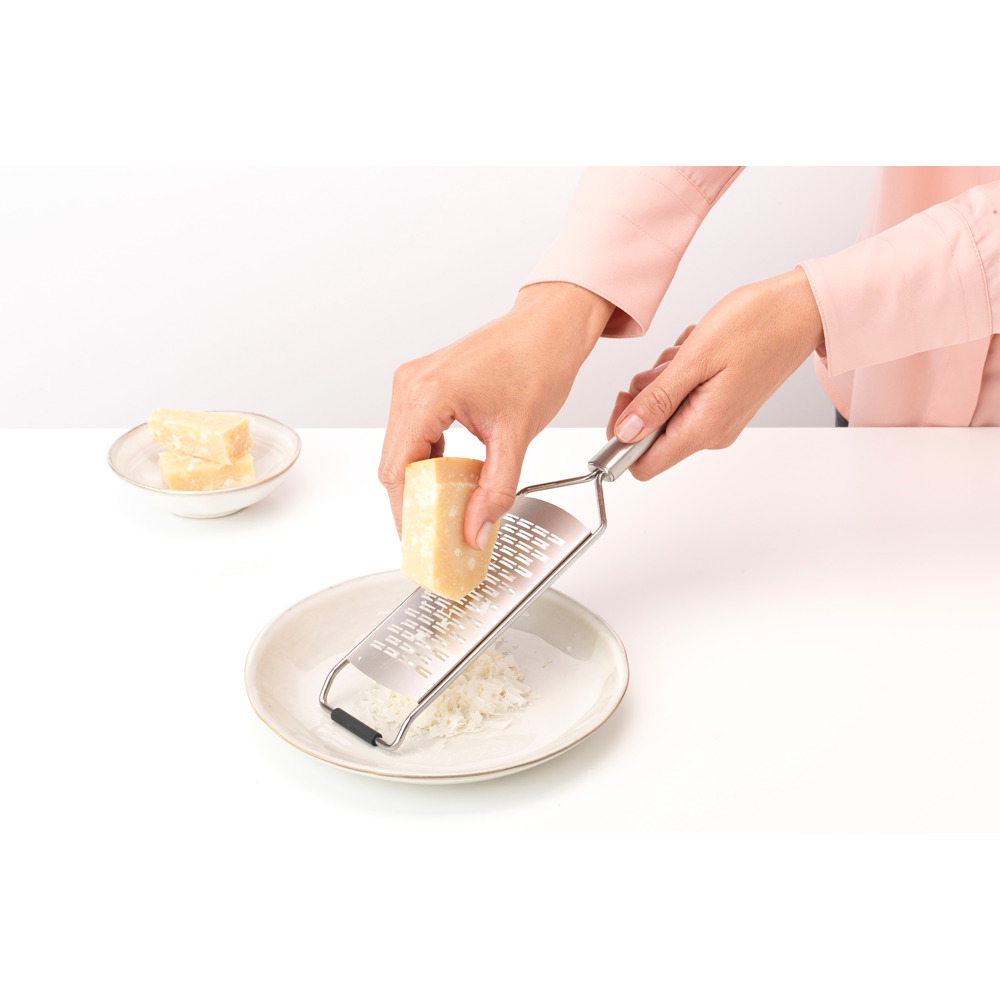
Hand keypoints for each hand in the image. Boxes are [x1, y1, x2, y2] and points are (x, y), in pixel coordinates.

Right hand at [380, 282, 614, 547]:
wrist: (550, 326)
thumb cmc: (537, 361)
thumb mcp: (517, 437)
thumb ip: (495, 491)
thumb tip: (475, 529)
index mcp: (426, 395)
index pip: (399, 469)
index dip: (406, 511)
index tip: (419, 538)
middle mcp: (411, 385)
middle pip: (395, 462)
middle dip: (413, 500)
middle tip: (434, 532)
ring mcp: (414, 381)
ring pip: (402, 448)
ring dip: (421, 480)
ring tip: (445, 509)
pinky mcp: (424, 383)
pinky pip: (415, 432)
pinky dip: (429, 459)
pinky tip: (450, 478)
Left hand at [606, 267, 823, 478]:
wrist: (802, 309)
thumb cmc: (759, 325)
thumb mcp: (696, 358)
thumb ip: (658, 400)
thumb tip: (626, 431)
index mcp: (704, 428)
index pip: (643, 465)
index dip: (623, 439)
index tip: (625, 402)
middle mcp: (712, 433)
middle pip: (651, 434)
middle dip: (647, 396)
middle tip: (668, 364)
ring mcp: (719, 419)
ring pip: (665, 410)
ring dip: (666, 379)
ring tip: (689, 353)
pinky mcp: (722, 404)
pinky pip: (683, 396)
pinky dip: (682, 372)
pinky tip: (700, 351)